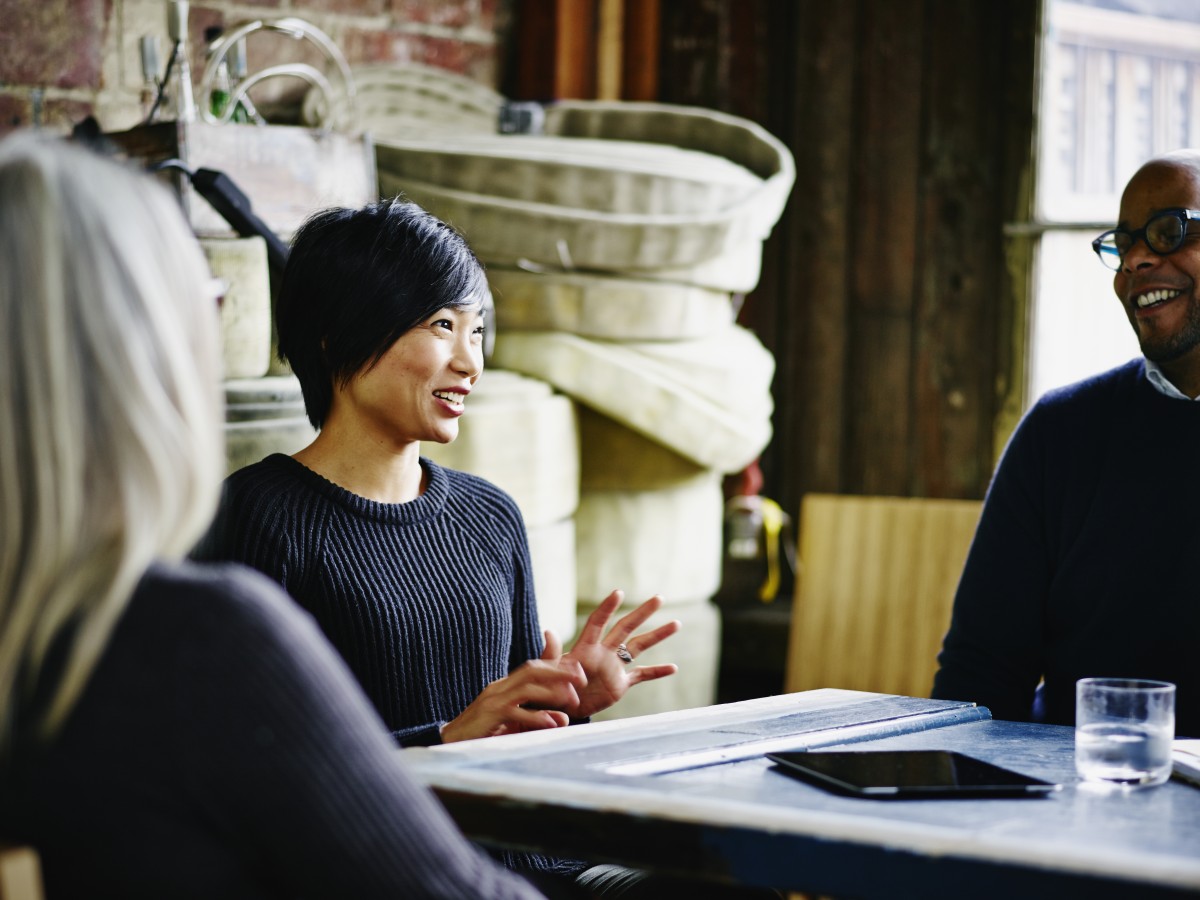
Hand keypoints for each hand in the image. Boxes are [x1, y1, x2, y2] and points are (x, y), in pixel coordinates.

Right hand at [440, 639, 584, 742]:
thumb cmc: (485, 733)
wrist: (449, 743)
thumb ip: (538, 717)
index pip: (534, 667)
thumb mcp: (514, 722)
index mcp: (506, 686)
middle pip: (532, 670)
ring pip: (526, 688)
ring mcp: (492, 700)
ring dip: (551, 692)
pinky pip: (514, 712)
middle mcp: (500, 687)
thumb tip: (563, 718)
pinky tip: (551, 722)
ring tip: (571, 700)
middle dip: (559, 671)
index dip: (557, 666)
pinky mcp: (488, 716)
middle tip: (581, 679)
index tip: (579, 672)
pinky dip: (535, 716)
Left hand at [559, 590, 680, 718]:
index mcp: (585, 648)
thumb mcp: (547, 671)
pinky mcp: (620, 685)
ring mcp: (614, 667)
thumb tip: (548, 631)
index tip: (618, 593)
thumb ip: (552, 653)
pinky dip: (657, 672)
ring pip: (639, 646)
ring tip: (676, 623)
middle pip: (625, 628)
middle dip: (642, 613)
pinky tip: (673, 668)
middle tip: (659, 598)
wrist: (560, 710)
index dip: (607, 608)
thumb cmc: (549, 689)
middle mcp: (603, 653)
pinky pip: (642, 675)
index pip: (597, 623)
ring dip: (657, 635)